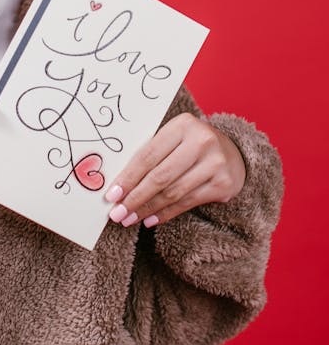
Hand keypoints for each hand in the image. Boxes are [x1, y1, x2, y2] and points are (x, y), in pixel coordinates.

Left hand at [103, 112, 246, 227]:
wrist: (233, 152)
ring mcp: (215, 163)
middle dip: (134, 198)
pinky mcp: (223, 183)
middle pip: (160, 176)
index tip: (111, 195)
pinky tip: (149, 219)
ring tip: (129, 219)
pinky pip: (187, 203)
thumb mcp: (173, 139)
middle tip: (117, 213)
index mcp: (183, 124)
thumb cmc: (190, 146)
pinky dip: (165, 213)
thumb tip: (117, 185)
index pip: (148, 155)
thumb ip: (150, 155)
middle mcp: (202, 141)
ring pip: (172, 192)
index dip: (127, 178)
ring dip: (147, 209)